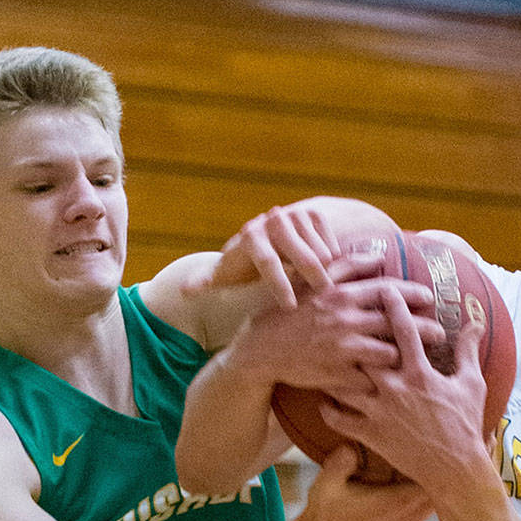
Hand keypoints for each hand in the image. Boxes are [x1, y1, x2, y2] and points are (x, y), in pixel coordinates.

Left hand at [182, 203, 340, 307]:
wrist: (270, 235)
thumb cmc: (245, 263)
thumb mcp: (226, 272)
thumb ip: (206, 281)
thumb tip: (184, 291)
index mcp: (251, 237)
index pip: (269, 263)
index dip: (280, 286)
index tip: (290, 306)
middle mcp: (274, 220)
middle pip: (304, 257)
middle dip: (314, 282)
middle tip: (323, 302)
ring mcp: (296, 215)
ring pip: (322, 252)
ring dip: (327, 274)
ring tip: (327, 293)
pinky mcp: (315, 214)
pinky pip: (333, 243)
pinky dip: (336, 262)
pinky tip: (332, 276)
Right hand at [229, 255, 442, 393]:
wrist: (261, 350)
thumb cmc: (289, 314)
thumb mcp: (313, 284)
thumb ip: (346, 266)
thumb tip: (378, 255)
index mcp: (341, 295)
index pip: (388, 291)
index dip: (412, 294)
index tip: (429, 298)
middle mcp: (345, 320)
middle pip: (397, 323)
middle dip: (424, 329)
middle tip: (440, 333)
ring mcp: (341, 349)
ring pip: (389, 353)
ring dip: (405, 357)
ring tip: (420, 359)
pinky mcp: (337, 375)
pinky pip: (370, 380)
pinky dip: (382, 381)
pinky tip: (393, 383)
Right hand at [297, 445, 432, 520]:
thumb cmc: (326, 510)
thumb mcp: (328, 481)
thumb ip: (344, 460)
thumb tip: (358, 442)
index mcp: (397, 501)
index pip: (435, 478)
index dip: (440, 456)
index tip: (437, 435)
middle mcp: (409, 512)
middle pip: (444, 487)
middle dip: (444, 464)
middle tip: (440, 437)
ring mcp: (410, 519)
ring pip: (439, 496)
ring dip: (439, 477)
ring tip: (435, 451)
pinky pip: (430, 503)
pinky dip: (432, 488)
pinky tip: (423, 471)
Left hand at [323, 285, 489, 487]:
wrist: (455, 468)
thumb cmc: (465, 424)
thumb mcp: (472, 384)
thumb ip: (468, 351)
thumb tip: (475, 322)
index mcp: (420, 373)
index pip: (404, 331)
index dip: (394, 306)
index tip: (385, 287)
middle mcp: (395, 388)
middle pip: (365, 352)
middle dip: (353, 332)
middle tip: (339, 317)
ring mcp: (379, 412)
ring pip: (344, 384)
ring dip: (332, 370)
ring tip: (321, 358)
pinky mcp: (370, 434)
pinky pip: (339, 419)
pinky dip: (328, 409)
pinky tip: (323, 399)